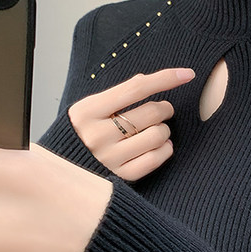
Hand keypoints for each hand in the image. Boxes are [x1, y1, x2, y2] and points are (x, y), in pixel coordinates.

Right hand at [68, 67, 194, 180]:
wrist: (63, 172)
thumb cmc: (82, 134)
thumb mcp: (89, 110)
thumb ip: (115, 97)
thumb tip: (148, 81)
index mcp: (88, 111)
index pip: (136, 88)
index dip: (165, 78)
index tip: (187, 74)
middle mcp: (97, 135)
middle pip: (151, 112)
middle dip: (164, 108)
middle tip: (162, 110)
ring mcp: (109, 158)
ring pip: (157, 135)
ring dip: (165, 130)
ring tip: (157, 130)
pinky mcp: (121, 177)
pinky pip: (156, 159)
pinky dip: (165, 149)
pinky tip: (161, 146)